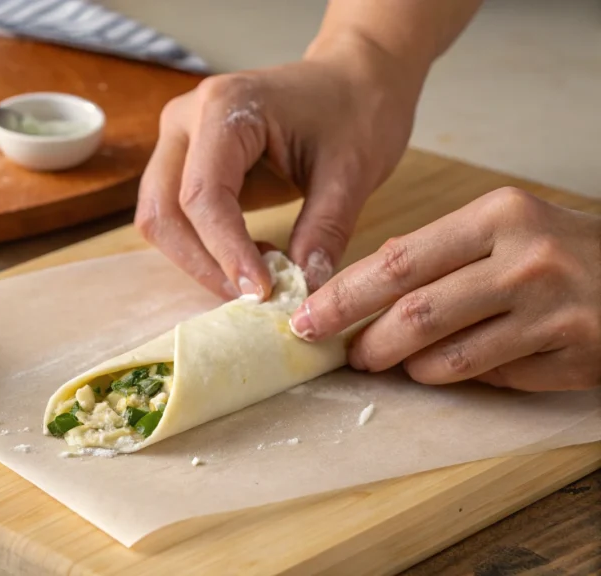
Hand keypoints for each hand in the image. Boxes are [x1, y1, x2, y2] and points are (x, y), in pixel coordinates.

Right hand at [134, 35, 420, 299]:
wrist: (354, 79)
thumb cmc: (355, 110)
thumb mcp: (352, 171)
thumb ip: (324, 230)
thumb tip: (301, 289)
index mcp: (224, 107)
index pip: (203, 194)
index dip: (226, 250)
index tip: (261, 291)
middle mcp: (185, 120)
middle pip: (163, 210)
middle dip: (202, 263)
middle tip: (253, 296)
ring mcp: (178, 141)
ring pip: (160, 219)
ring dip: (199, 260)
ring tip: (257, 276)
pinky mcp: (184, 163)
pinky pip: (175, 217)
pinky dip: (204, 248)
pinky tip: (250, 258)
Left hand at [290, 187, 600, 390]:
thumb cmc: (558, 247)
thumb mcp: (501, 226)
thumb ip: (435, 251)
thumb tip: (359, 284)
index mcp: (499, 216)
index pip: (398, 261)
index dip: (344, 295)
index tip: (309, 316)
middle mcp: (527, 262)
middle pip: (416, 314)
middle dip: (365, 340)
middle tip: (343, 353)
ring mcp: (553, 314)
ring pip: (447, 358)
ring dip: (406, 365)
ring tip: (391, 360)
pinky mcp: (574, 357)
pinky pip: (490, 378)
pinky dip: (458, 375)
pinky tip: (451, 364)